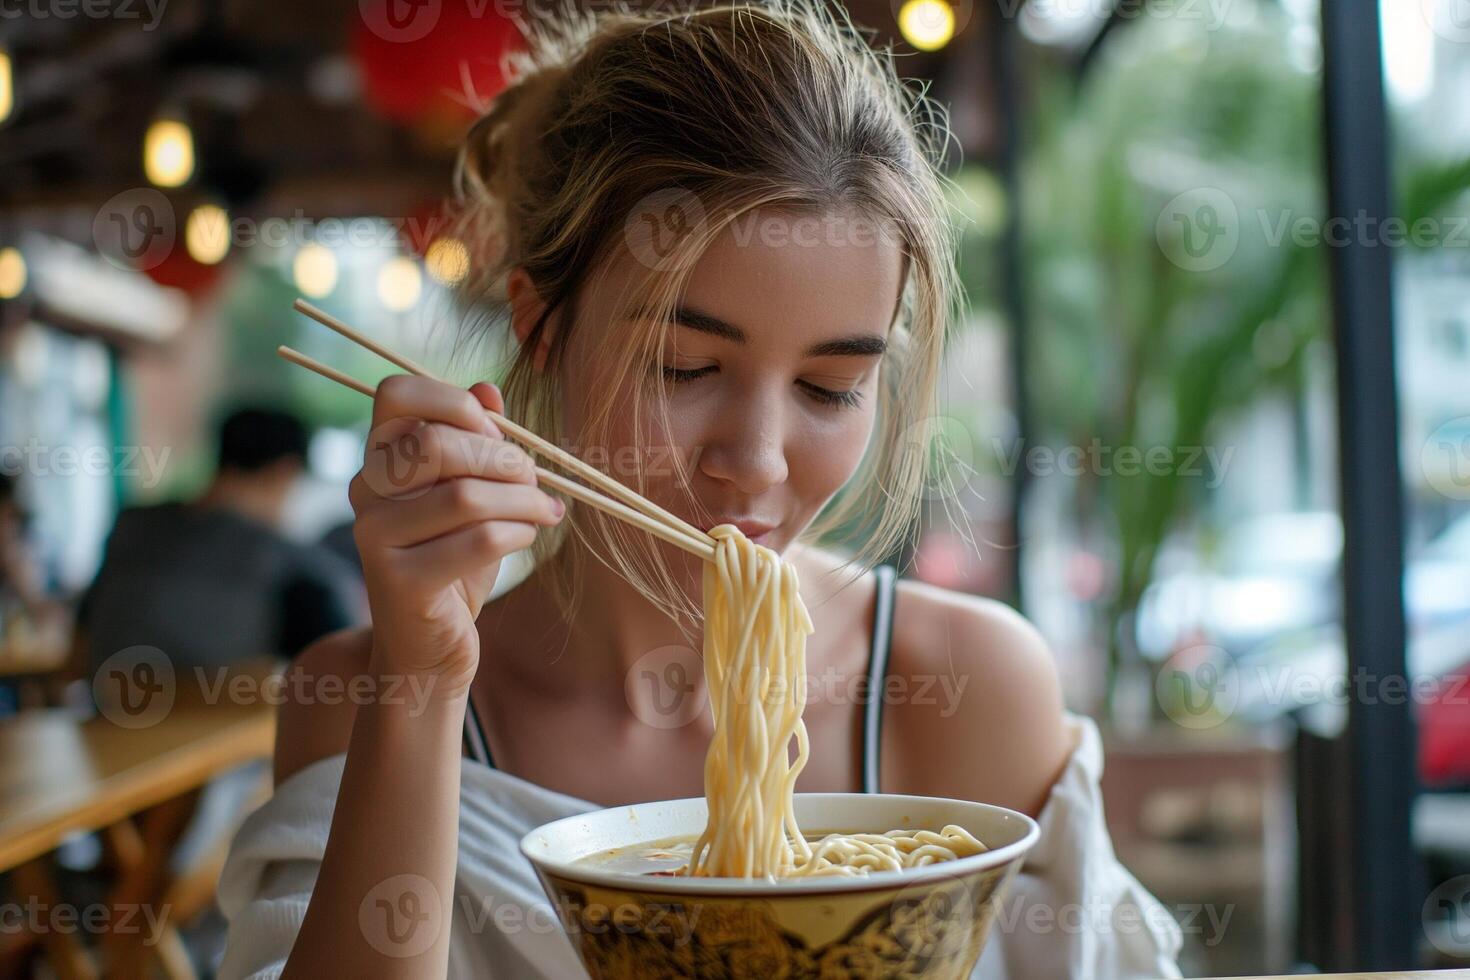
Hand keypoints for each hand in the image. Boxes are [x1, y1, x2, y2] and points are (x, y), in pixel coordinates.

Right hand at [349, 376, 563, 695]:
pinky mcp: (399, 583)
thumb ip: (474, 440)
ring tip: (545, 511)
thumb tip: (488, 389)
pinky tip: (527, 536)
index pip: (395, 393)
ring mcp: (373, 538)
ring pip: (465, 495)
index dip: (455, 404)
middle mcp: (363, 492)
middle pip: (437, 443)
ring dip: (523, 499)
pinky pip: (478, 541)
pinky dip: (518, 533)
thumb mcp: (466, 494)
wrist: (428, 648)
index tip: (494, 433)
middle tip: (533, 480)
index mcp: (376, 458)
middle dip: (503, 458)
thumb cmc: (451, 561)